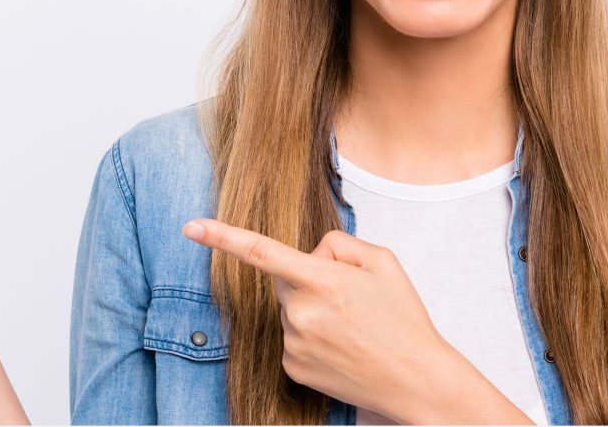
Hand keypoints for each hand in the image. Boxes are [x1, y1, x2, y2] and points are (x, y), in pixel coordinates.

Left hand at [182, 218, 528, 424]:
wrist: (416, 380)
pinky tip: (341, 347)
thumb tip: (308, 253)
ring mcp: (293, 343)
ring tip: (351, 328)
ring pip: (289, 311)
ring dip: (312, 311)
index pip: (262, 252)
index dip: (222, 236)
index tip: (190, 226)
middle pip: (285, 280)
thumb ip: (339, 243)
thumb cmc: (404, 320)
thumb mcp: (383, 262)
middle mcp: (301, 313)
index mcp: (323, 281)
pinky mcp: (292, 367)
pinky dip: (311, 337)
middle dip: (308, 280)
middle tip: (349, 299)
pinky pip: (292, 338)